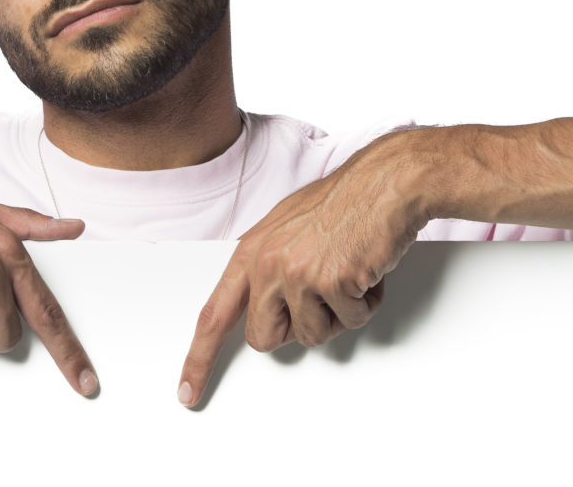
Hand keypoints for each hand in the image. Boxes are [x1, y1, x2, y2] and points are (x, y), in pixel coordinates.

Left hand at [178, 140, 423, 406]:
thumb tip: (264, 303)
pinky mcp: (333, 282)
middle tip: (317, 299)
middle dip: (293, 328)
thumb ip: (268, 266)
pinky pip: (351, 321)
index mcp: (252, 251)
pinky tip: (364, 272)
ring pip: (312, 334)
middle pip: (264, 337)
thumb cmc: (343, 201)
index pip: (214, 314)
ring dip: (336, 313)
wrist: (385, 183)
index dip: (199, 358)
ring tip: (345, 274)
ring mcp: (299, 273)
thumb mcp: (286, 227)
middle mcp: (268, 264)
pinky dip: (365, 303)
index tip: (187, 389)